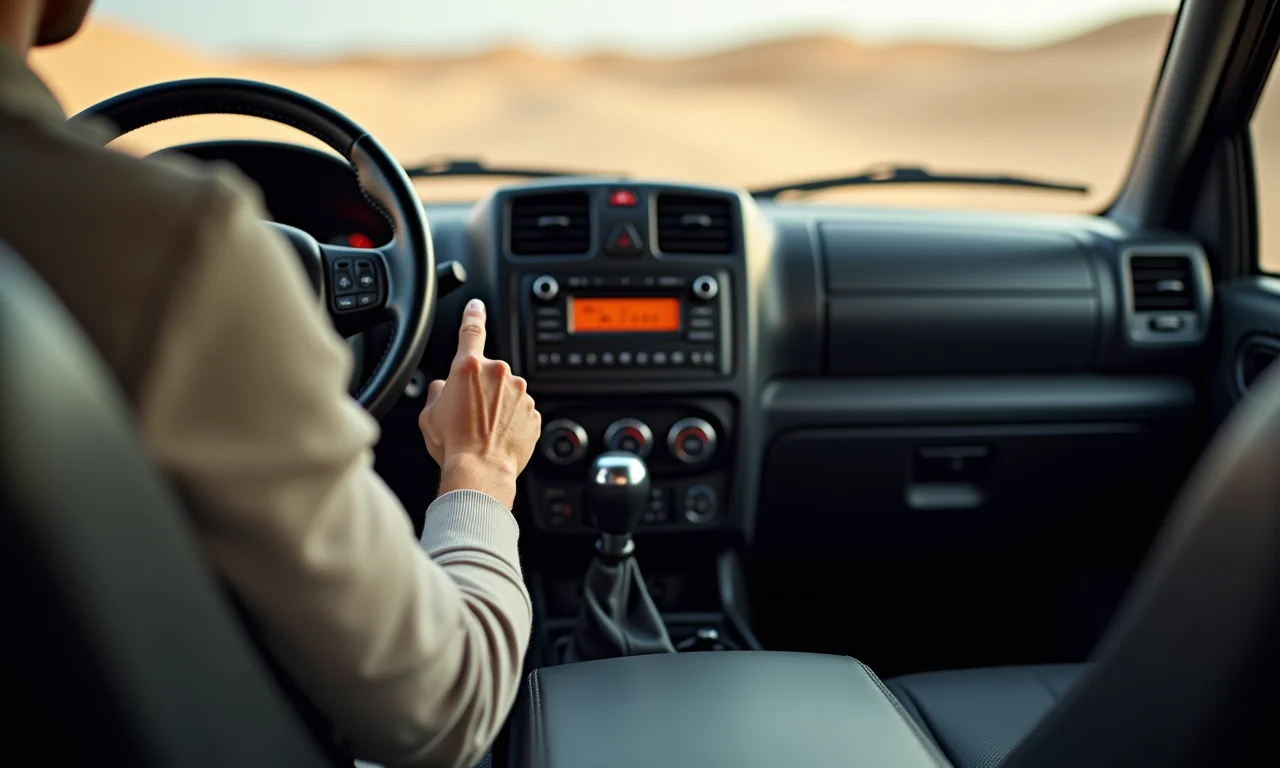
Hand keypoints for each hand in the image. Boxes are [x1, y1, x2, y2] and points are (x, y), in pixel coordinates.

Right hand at [419, 299, 540, 508]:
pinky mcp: (534, 412)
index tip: (477, 306)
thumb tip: (443, 388)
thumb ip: (437, 391)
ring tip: (482, 431)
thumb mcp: (429, 415)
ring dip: (496, 407)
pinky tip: (497, 438)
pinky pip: (520, 412)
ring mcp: (520, 393)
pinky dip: (510, 422)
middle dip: (479, 390)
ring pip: (506, 394)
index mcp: (469, 368)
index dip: (473, 315)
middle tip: (467, 415)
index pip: (471, 331)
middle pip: (487, 374)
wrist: (481, 470)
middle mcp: (498, 374)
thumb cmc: (453, 445)